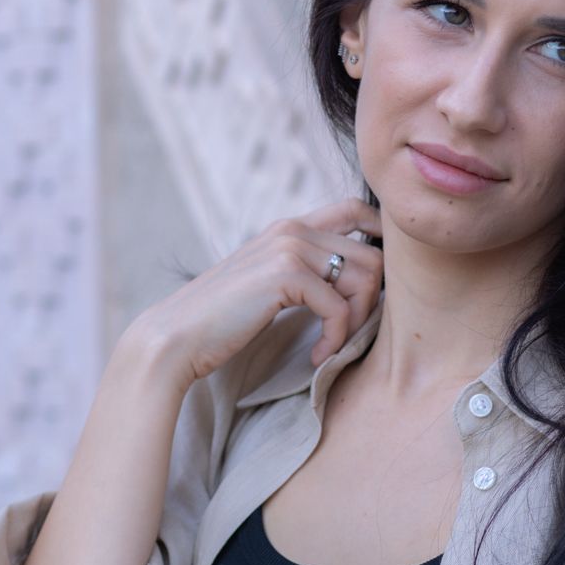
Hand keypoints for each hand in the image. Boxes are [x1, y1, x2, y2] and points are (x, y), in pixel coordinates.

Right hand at [127, 196, 383, 391]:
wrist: (177, 337)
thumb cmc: (222, 321)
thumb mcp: (268, 285)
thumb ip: (304, 272)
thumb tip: (355, 283)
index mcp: (288, 227)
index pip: (354, 207)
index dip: (381, 232)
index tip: (386, 273)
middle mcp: (292, 229)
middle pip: (371, 253)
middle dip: (372, 299)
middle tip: (348, 333)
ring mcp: (289, 248)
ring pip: (365, 279)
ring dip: (356, 322)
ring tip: (330, 348)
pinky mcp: (286, 275)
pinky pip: (339, 308)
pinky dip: (335, 340)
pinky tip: (316, 357)